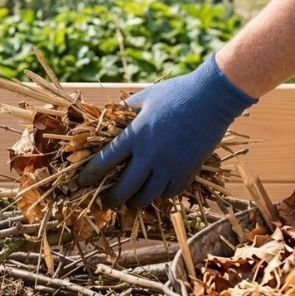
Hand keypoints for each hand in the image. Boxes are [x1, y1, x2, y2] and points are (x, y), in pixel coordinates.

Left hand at [77, 54, 256, 208]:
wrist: (212, 98)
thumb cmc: (177, 93)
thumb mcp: (146, 96)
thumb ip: (127, 109)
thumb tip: (112, 114)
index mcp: (134, 136)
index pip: (104, 162)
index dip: (90, 175)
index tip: (82, 182)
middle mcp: (149, 155)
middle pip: (124, 189)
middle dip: (112, 199)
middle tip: (108, 202)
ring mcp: (169, 166)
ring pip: (147, 197)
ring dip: (136, 201)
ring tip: (133, 200)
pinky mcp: (188, 172)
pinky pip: (170, 193)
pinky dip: (161, 194)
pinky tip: (158, 190)